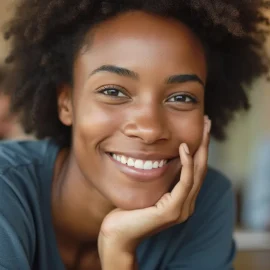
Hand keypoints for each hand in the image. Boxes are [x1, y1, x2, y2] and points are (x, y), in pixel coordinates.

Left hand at [98, 116, 210, 254]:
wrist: (117, 233)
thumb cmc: (129, 210)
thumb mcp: (148, 188)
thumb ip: (159, 177)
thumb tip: (160, 156)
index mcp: (181, 198)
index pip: (196, 169)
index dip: (200, 148)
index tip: (200, 129)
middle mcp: (186, 204)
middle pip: (201, 168)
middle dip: (205, 144)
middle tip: (207, 122)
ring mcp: (182, 209)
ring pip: (197, 173)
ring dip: (201, 149)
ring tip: (203, 129)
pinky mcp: (172, 211)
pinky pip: (184, 182)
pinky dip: (187, 164)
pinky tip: (184, 148)